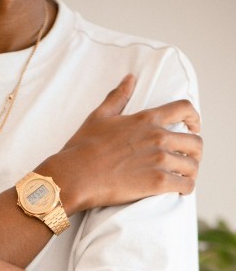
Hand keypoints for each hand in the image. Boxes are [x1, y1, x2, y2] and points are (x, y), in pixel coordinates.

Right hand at [40, 74, 202, 212]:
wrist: (75, 175)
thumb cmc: (82, 148)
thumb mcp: (99, 116)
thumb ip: (118, 97)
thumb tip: (129, 78)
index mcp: (146, 119)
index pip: (184, 109)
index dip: (194, 118)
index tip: (193, 127)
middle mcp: (157, 137)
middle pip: (195, 141)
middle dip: (194, 152)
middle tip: (187, 161)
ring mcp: (158, 160)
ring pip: (192, 166)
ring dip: (191, 173)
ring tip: (184, 179)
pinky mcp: (156, 183)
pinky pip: (185, 185)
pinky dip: (186, 188)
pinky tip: (179, 191)